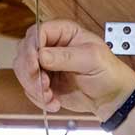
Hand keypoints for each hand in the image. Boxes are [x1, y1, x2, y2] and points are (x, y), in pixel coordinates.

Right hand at [13, 19, 134, 119]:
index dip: (32, 47)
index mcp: (64, 32)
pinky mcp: (44, 82)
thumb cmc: (108, 72)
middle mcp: (52, 46)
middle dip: (30, 72)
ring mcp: (46, 65)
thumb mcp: (92, 59)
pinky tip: (53, 102)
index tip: (35, 64)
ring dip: (33, 87)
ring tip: (50, 97)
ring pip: (23, 71)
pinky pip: (30, 88)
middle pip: (24, 51)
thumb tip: (42, 55)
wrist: (110, 98)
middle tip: (43, 85)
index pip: (37, 32)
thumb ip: (66, 56)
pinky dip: (38, 98)